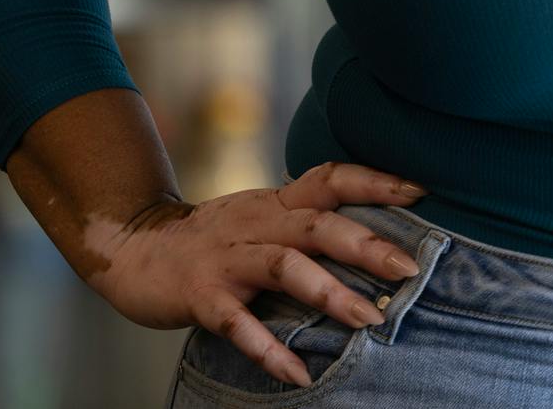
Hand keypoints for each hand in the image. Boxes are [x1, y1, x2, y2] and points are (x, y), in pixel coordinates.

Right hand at [82, 161, 428, 388]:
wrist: (133, 248)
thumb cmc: (215, 237)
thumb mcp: (262, 216)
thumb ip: (307, 220)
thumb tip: (377, 237)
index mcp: (276, 202)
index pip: (331, 178)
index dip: (374, 180)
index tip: (420, 191)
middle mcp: (256, 223)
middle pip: (319, 224)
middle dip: (368, 244)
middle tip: (410, 268)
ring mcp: (228, 258)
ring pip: (285, 267)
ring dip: (329, 292)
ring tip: (369, 319)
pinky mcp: (201, 294)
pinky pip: (237, 323)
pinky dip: (268, 349)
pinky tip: (298, 373)